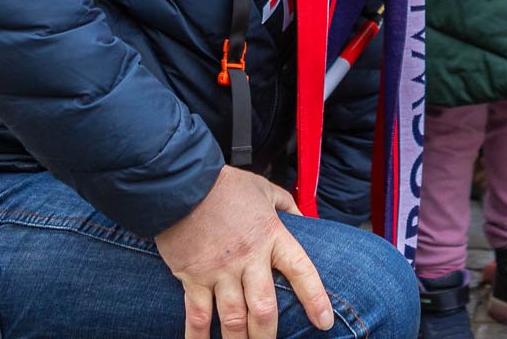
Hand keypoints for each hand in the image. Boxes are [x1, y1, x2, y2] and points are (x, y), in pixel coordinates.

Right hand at [155, 167, 331, 338]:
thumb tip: (303, 215)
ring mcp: (219, 271)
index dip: (315, 299)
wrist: (181, 182)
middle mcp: (248, 258)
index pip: (301, 271)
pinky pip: (197, 316)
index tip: (324, 322)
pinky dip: (198, 338)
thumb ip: (286, 203)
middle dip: (268, 335)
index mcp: (271, 236)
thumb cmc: (223, 185)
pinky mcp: (193, 278)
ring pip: (233, 319)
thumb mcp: (263, 188)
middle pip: (264, 309)